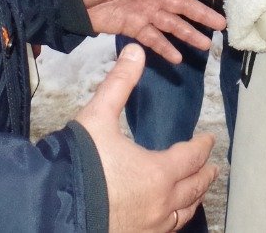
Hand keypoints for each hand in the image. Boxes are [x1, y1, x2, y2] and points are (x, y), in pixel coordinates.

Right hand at [76, 45, 217, 232]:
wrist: (53, 207)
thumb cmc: (78, 163)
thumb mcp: (98, 117)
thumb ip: (119, 83)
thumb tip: (136, 51)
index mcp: (158, 173)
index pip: (192, 157)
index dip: (202, 146)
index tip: (208, 139)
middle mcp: (162, 203)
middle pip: (194, 188)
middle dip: (205, 174)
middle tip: (212, 167)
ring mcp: (151, 226)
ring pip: (184, 213)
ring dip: (193, 199)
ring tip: (196, 192)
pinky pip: (167, 230)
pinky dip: (175, 219)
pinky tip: (169, 216)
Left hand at [82, 0, 225, 63]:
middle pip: (182, 5)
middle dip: (201, 14)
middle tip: (220, 25)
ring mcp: (145, 13)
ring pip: (172, 24)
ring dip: (188, 34)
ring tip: (205, 46)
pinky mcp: (134, 28)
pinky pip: (153, 39)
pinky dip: (165, 48)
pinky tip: (177, 58)